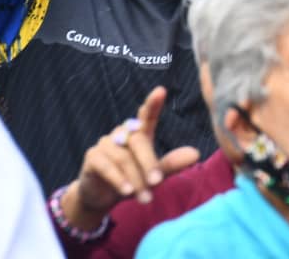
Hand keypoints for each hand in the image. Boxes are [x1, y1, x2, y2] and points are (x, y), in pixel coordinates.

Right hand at [69, 87, 199, 223]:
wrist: (102, 197)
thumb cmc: (133, 180)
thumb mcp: (154, 174)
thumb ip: (172, 164)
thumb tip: (196, 153)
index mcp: (139, 134)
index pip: (146, 116)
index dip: (152, 104)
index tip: (161, 91)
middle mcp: (122, 134)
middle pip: (138, 141)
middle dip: (149, 163)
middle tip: (157, 183)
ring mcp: (105, 144)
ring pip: (124, 158)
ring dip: (135, 179)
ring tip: (146, 198)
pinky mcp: (92, 158)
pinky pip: (107, 167)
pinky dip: (118, 180)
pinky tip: (126, 192)